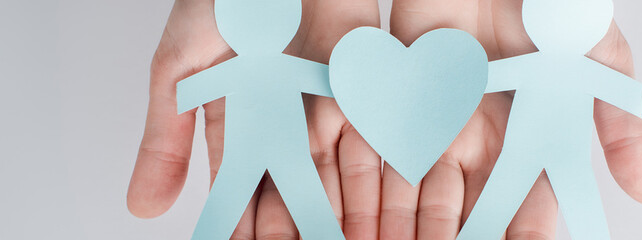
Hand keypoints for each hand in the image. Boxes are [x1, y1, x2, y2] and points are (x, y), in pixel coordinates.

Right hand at [126, 0, 382, 238]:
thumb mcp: (181, 68)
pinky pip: (372, 144)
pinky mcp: (363, 90)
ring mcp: (325, 110)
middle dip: (300, 236)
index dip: (246, 232)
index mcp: (239, 124)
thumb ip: (167, 138)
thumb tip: (140, 210)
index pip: (241, 194)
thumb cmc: (223, 0)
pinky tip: (380, 221)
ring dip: (346, 224)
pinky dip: (379, 182)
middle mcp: (285, 125)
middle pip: (294, 196)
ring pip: (338, 181)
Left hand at [380, 0, 641, 238]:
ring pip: (423, 197)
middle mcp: (485, 145)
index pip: (527, 214)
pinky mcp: (402, 106)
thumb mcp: (595, 60)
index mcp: (533, 142)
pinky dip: (373, 195)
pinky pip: (385, 157)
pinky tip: (369, 227)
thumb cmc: (546, 6)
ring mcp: (440, 128)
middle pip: (470, 214)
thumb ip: (619, 124)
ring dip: (411, 232)